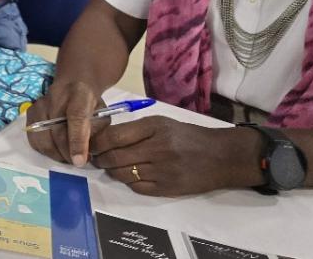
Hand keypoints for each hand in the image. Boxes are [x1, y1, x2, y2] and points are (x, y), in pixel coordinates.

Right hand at [25, 80, 107, 166]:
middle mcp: (56, 96)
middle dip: (67, 154)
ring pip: (43, 138)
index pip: (76, 117)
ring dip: (56, 154)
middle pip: (57, 132)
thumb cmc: (91, 104)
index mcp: (80, 94)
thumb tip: (86, 154)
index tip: (79, 161)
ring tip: (67, 157)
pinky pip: (34, 139)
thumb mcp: (102, 115)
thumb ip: (96, 133)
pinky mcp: (31, 111)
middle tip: (78, 162)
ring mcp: (40, 103)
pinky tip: (56, 149)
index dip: (77, 141)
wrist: (73, 84)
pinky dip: (45, 149)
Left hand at [89, 116, 262, 196]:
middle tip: (96, 158)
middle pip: (115, 157)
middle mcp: (157, 149)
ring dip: (112, 171)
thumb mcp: (162, 123)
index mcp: (154, 128)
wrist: (221, 156)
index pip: (114, 137)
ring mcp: (162, 171)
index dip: (97, 143)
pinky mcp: (167, 189)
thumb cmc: (188, 136)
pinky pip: (137, 187)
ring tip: (110, 167)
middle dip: (100, 159)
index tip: (91, 144)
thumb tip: (104, 138)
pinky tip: (131, 175)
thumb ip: (135, 130)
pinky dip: (129, 181)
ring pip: (123, 174)